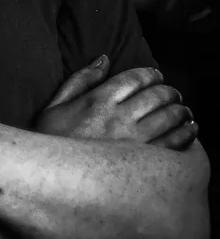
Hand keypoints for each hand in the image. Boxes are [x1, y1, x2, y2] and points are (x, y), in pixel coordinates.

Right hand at [36, 56, 198, 149]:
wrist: (48, 179)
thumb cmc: (49, 143)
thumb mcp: (54, 106)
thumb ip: (80, 79)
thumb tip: (104, 59)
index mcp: (97, 101)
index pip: (135, 78)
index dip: (151, 74)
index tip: (157, 76)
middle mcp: (117, 118)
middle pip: (156, 95)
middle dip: (169, 91)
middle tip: (173, 93)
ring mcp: (132, 142)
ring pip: (168, 117)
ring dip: (181, 110)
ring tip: (184, 110)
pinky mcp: (142, 165)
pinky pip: (174, 143)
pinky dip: (187, 133)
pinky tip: (190, 130)